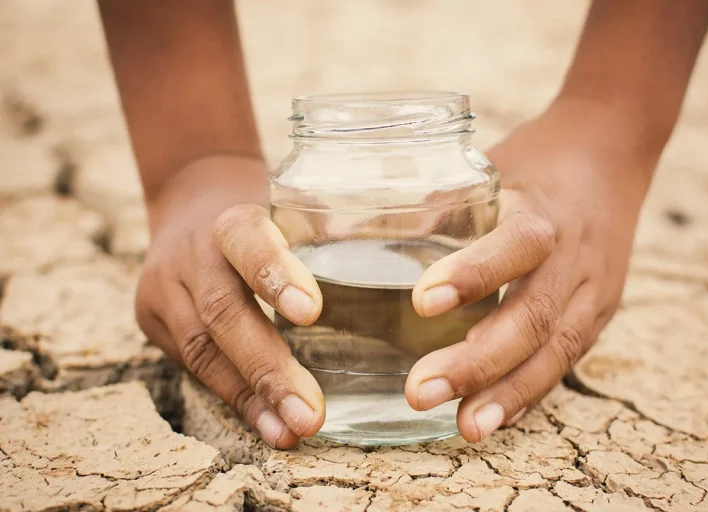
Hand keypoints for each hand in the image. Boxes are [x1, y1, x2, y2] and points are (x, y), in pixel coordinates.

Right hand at [135, 155, 324, 448]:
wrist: (190, 202)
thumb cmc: (264, 215)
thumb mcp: (292, 207)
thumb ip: (334, 236)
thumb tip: (408, 266)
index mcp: (231, 218)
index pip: (247, 241)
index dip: (274, 274)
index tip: (312, 312)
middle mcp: (192, 254)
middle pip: (223, 312)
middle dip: (268, 367)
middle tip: (311, 413)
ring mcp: (166, 289)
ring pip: (203, 351)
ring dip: (252, 398)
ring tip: (292, 431)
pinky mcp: (153, 321)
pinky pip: (195, 368)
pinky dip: (237, 400)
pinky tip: (270, 427)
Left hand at [405, 98, 655, 441]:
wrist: (612, 154)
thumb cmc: (534, 161)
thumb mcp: (487, 168)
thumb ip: (431, 205)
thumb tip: (341, 234)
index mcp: (544, 209)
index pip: (516, 245)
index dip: (474, 274)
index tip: (421, 303)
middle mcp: (575, 256)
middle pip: (534, 317)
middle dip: (478, 361)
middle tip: (419, 390)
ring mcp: (595, 291)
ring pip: (555, 351)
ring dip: (507, 393)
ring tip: (464, 427)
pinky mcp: (599, 314)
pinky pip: (565, 361)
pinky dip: (529, 393)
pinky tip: (494, 419)